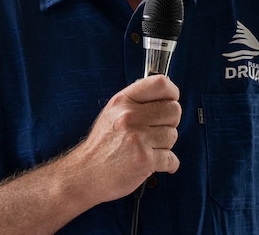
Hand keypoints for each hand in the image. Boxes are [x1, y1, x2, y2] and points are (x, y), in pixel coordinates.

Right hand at [72, 75, 181, 203]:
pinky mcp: (144, 160)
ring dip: (165, 145)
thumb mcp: (112, 113)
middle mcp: (130, 117)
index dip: (172, 92)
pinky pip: (172, 158)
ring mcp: (138, 138)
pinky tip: (155, 163)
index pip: (159, 84)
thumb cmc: (101, 146)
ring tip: (148, 149)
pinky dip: (168, 164)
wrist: (85, 174)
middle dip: (171, 122)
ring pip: (173, 135)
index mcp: (123, 102)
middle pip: (174, 110)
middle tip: (157, 131)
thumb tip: (166, 95)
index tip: (172, 100)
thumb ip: (136, 102)